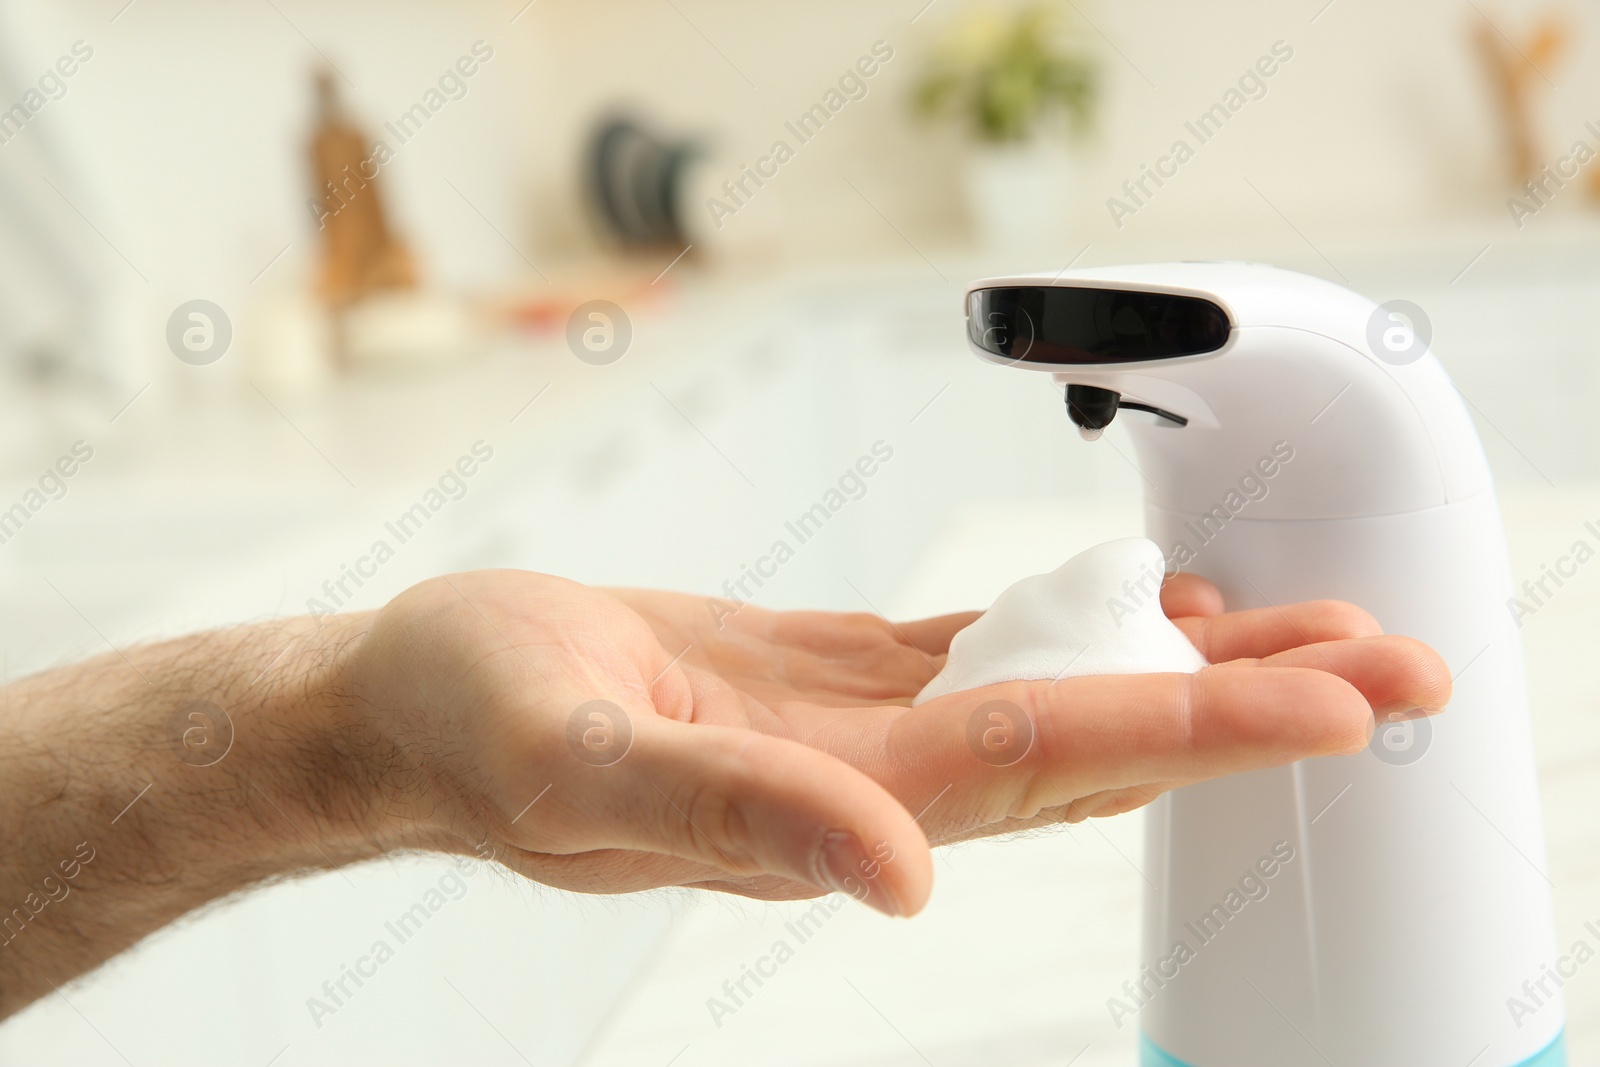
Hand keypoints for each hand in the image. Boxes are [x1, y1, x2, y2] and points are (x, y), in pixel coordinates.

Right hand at [336, 570, 1450, 918]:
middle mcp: (871, 777)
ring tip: (1309, 631)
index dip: (1198, 727)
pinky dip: (1070, 633)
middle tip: (1396, 661)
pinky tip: (1137, 608)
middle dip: (1249, 703)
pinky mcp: (827, 682)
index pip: (1053, 759)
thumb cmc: (465, 725)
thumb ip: (737, 817)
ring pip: (1057, 695)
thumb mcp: (574, 763)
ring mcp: (857, 731)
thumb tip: (895, 874)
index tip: (1338, 703)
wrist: (411, 703)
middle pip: (1097, 738)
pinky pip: (980, 658)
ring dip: (1184, 664)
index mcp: (830, 798)